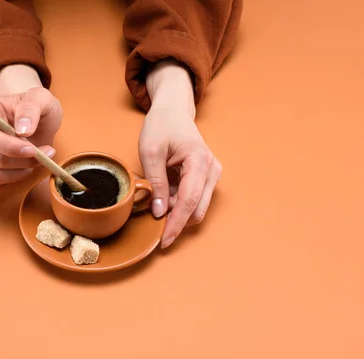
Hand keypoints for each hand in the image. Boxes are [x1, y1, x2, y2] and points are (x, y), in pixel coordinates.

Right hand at [0, 85, 61, 191]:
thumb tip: (22, 130)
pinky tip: (26, 167)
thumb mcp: (41, 99)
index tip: (33, 149)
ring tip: (36, 159)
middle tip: (45, 154)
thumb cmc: (37, 107)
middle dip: (23, 161)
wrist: (36, 119)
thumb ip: (31, 108)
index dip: (10, 146)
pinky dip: (14, 180)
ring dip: (21, 172)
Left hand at [140, 60, 221, 248]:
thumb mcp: (150, 152)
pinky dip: (179, 204)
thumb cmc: (161, 127)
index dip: (176, 224)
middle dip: (176, 222)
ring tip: (157, 201)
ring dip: (177, 212)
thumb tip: (160, 213)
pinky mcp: (207, 177)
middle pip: (197, 210)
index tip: (163, 240)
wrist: (173, 112)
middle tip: (154, 225)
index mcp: (199, 160)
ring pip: (197, 208)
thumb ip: (156, 183)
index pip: (189, 201)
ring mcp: (212, 173)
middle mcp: (211, 169)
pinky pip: (195, 200)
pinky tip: (165, 197)